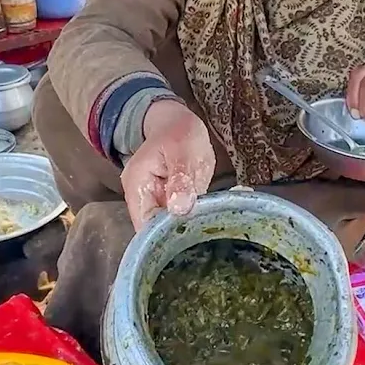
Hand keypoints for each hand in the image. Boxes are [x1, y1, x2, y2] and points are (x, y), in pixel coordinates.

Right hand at [121, 99, 214, 229]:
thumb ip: (180, 179)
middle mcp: (145, 200)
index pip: (145, 226)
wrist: (179, 124)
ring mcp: (161, 203)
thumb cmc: (178, 132)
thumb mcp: (182, 151)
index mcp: (138, 188)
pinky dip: (205, 215)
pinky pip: (189, 216)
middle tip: (215, 230)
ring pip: (176, 226)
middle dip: (185, 235)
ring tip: (224, 218)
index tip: (192, 240)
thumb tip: (179, 208)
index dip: (164, 238)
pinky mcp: (177, 203)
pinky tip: (227, 210)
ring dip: (199, 226)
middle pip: (159, 232)